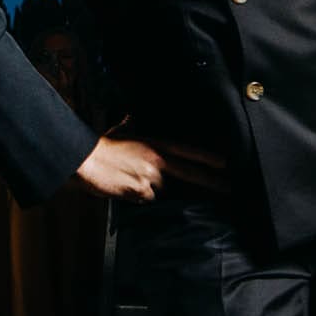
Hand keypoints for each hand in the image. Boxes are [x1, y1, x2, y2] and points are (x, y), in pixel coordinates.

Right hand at [74, 135, 224, 202]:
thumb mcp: (120, 130)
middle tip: (230, 190)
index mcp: (156, 145)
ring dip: (151, 189)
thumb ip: (131, 124)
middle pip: (191, 174)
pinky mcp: (140, 192)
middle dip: (212, 183)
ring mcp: (150, 177)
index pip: (189, 152)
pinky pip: (146, 199)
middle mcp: (157, 161)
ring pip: (161, 190)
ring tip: (129, 179)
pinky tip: (124, 187)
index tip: (227, 164)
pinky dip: (138, 196)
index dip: (209, 158)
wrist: (85, 160)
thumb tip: (131, 116)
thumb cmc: (101, 146)